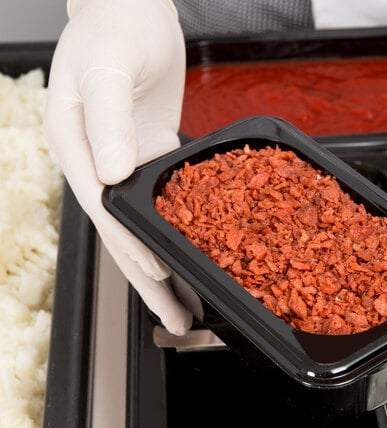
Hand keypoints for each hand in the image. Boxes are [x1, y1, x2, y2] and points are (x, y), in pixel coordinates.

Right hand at [44, 0, 192, 334]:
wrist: (132, 6)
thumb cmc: (114, 27)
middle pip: (123, 235)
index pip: (105, 212)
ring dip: (163, 266)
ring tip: (184, 303)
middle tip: (175, 318)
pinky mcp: (149, 155)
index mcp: (76, 146)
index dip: (132, 247)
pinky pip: (162, 203)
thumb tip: (114, 175)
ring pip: (143, 227)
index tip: (159, 276)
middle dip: (148, 280)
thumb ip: (109, 121)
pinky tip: (191, 251)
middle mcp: (97, 163)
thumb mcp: (108, 70)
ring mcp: (123, 162)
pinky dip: (176, 232)